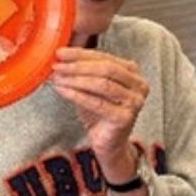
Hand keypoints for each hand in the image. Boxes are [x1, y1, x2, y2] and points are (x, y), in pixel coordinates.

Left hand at [51, 48, 149, 195]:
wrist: (107, 143)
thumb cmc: (98, 112)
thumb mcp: (90, 86)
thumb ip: (82, 70)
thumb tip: (59, 56)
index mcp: (133, 72)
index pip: (105, 57)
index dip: (80, 54)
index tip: (60, 52)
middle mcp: (139, 85)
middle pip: (106, 68)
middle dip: (78, 65)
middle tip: (57, 65)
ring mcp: (135, 102)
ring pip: (102, 84)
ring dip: (75, 79)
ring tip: (56, 78)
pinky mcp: (125, 118)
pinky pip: (97, 103)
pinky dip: (76, 95)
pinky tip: (61, 90)